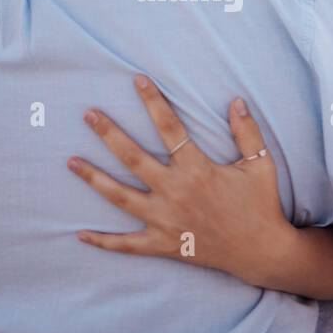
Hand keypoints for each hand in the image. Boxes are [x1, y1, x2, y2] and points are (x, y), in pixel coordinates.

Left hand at [68, 75, 295, 285]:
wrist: (261, 251)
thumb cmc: (261, 204)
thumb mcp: (260, 164)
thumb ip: (247, 132)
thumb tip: (236, 100)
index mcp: (197, 170)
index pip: (169, 128)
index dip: (154, 102)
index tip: (138, 80)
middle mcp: (175, 193)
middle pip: (133, 158)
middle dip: (109, 134)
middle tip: (89, 114)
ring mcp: (165, 220)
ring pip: (120, 197)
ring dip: (93, 178)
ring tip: (70, 161)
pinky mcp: (163, 244)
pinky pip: (128, 245)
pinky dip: (104, 242)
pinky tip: (81, 234)